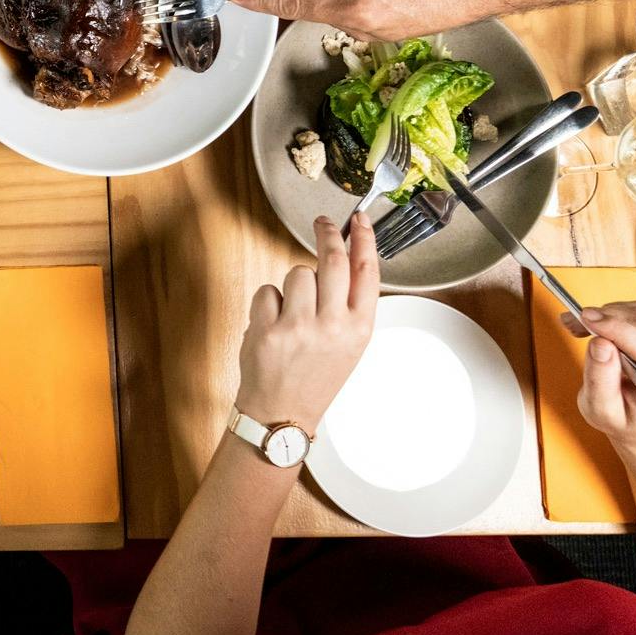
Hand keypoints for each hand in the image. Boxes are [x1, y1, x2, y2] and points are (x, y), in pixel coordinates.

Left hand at [235, 213, 377, 431]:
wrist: (282, 414)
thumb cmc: (314, 377)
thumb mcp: (349, 345)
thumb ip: (348, 306)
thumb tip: (345, 257)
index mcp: (359, 329)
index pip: (367, 271)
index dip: (364, 239)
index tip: (359, 220)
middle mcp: (333, 325)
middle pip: (333, 259)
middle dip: (327, 232)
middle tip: (323, 222)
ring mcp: (300, 326)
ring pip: (297, 272)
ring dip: (293, 283)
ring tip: (292, 312)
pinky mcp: (269, 328)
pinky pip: (268, 290)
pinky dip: (268, 302)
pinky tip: (272, 324)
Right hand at [562, 302, 635, 454]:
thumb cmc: (625, 420)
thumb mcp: (601, 411)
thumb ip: (599, 380)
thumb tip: (600, 343)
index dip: (616, 328)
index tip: (585, 318)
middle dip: (606, 317)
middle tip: (575, 321)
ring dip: (611, 313)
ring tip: (585, 326)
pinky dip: (620, 313)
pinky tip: (604, 326)